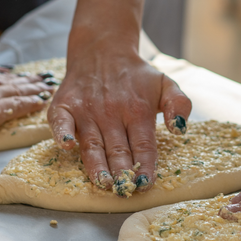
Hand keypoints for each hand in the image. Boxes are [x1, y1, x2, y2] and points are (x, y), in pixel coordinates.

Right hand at [48, 46, 190, 190]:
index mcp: (137, 109)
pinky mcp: (65, 106)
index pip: (143, 145)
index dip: (145, 166)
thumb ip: (179, 104)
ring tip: (103, 183)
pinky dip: (62, 134)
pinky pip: (61, 122)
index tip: (146, 184)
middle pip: (117, 149)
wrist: (103, 49)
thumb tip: (179, 129)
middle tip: (124, 191)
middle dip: (121, 173)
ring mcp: (86, 110)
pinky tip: (67, 146)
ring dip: (97, 165)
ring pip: (92, 143)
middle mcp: (111, 111)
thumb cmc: (135, 75)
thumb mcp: (166, 83)